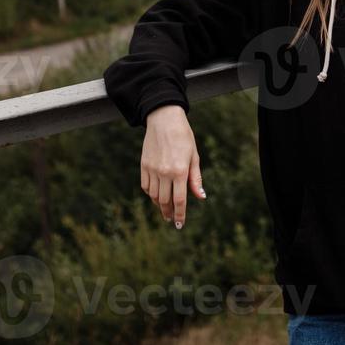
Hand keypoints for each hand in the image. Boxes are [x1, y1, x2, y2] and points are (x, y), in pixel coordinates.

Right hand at [141, 104, 205, 227]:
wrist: (164, 120)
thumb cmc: (183, 137)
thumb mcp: (194, 156)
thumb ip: (195, 178)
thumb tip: (201, 197)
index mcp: (179, 170)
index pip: (179, 200)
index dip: (179, 214)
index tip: (179, 224)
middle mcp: (164, 172)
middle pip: (165, 201)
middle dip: (168, 213)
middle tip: (171, 220)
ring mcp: (152, 169)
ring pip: (154, 196)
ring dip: (160, 205)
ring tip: (165, 209)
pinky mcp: (143, 166)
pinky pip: (146, 186)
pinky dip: (151, 194)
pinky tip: (157, 195)